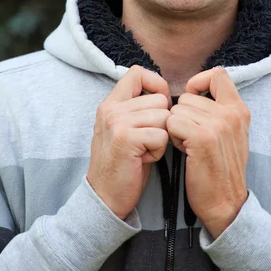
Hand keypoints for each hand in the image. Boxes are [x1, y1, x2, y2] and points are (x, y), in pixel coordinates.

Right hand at [87, 65, 170, 219]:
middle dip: (163, 121)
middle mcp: (111, 109)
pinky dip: (159, 150)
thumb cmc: (123, 163)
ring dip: (162, 137)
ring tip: (145, 150)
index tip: (159, 106)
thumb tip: (165, 93)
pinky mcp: (125, 139)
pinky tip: (144, 159)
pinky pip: (161, 135)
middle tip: (148, 140)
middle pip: (160, 99)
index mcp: (111, 103)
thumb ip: (137, 108)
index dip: (156, 84)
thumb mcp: (124, 128)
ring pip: (164, 117)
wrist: (104, 197)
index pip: (138, 72)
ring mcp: (117, 123)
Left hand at [166, 67, 249, 238]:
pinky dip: (173, 136)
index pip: (218, 74)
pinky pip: (173, 122)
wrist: (226, 203)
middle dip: (183, 114)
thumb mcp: (231, 133)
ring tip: (189, 145)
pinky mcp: (202, 138)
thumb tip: (196, 90)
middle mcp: (231, 114)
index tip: (193, 98)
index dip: (199, 82)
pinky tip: (184, 150)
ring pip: (177, 109)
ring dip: (177, 126)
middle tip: (191, 135)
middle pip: (188, 95)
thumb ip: (220, 110)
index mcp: (239, 109)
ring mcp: (218, 125)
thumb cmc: (221, 168)